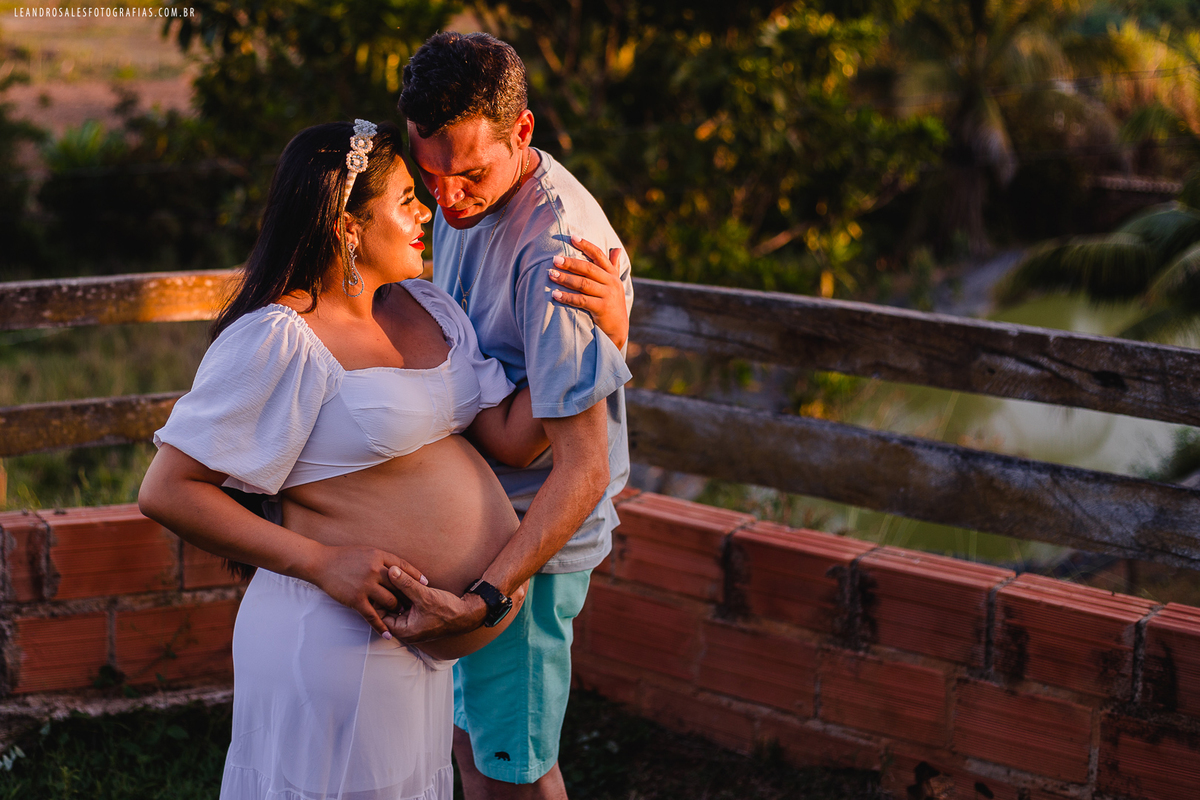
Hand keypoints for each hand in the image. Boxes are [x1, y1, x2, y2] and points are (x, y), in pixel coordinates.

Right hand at [308, 545, 426, 636]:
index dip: (416, 575)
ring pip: (390, 601)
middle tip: (417, 605)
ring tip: (402, 616)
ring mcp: (366, 585)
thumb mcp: (367, 552)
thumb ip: (382, 560)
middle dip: (409, 596)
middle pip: (400, 585)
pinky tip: (388, 634)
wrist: (321, 563)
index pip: (403, 566)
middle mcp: (375, 570)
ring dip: (397, 610)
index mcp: (379, 556)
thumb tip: (398, 568)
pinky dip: (381, 626)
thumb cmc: (344, 557)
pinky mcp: (356, 599)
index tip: (425, 583)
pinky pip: (372, 616)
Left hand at [380, 565, 487, 641]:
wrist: (466, 614)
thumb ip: (406, 583)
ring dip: (395, 594)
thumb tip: (390, 570)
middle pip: (385, 611)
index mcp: (403, 631)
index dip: (378, 599)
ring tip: (395, 579)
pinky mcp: (416, 617)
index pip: (378, 615)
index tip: (380, 583)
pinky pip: (404, 606)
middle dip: (386, 595)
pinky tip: (406, 583)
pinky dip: (403, 596)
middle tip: (385, 578)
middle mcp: (404, 630)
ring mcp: (410, 624)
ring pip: (395, 607)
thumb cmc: (447, 609)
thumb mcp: (424, 595)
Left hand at [549, 236, 628, 350]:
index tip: (572, 237)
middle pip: (588, 268)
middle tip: (554, 259)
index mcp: (612, 274)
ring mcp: (608, 295)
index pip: (599, 255)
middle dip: (570, 263)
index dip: (586, 245)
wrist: (618, 329)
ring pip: (583, 283)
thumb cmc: (612, 303)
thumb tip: (616, 249)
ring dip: (565, 278)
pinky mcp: (602, 308)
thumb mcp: (615, 284)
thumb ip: (614, 266)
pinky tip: (555, 294)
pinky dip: (567, 297)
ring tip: (551, 274)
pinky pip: (581, 300)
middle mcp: (612, 282)